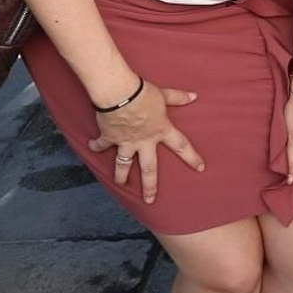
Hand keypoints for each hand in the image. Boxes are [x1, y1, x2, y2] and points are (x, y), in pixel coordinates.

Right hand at [86, 79, 204, 204]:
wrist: (119, 93)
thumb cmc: (143, 93)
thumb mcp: (163, 95)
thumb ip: (178, 97)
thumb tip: (194, 96)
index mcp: (161, 130)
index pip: (181, 146)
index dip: (192, 157)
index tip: (200, 168)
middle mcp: (145, 141)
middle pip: (149, 168)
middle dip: (150, 186)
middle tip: (150, 199)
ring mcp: (126, 142)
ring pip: (124, 165)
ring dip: (120, 176)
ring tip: (120, 184)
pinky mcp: (109, 137)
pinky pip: (101, 145)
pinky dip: (96, 146)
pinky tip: (92, 147)